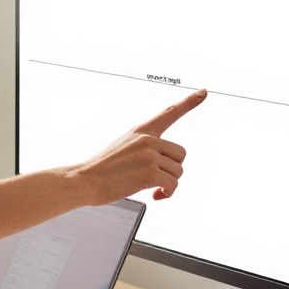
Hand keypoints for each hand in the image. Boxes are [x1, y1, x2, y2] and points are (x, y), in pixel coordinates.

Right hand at [73, 89, 206, 204]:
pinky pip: (172, 185)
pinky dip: (167, 194)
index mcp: (141, 131)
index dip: (189, 102)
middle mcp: (147, 139)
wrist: (85, 180)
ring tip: (150, 188)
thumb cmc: (102, 169)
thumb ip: (145, 147)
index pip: (169, 113)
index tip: (204, 92)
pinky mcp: (150, 173)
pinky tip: (155, 196)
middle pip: (181, 154)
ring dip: (167, 183)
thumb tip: (166, 163)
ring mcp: (149, 155)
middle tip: (156, 178)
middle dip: (172, 169)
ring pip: (178, 171)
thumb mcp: (123, 147)